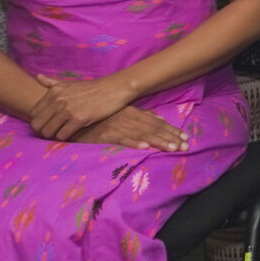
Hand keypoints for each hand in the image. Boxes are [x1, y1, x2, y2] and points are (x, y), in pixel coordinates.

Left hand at [28, 72, 134, 140]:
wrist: (115, 89)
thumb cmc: (92, 87)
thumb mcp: (71, 82)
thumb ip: (52, 82)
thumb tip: (38, 77)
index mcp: (54, 92)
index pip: (33, 113)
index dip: (38, 121)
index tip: (47, 123)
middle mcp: (58, 100)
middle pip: (37, 124)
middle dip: (43, 131)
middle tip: (52, 131)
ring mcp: (68, 110)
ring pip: (48, 132)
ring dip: (53, 136)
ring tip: (61, 133)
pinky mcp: (79, 119)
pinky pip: (62, 135)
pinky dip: (64, 138)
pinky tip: (71, 133)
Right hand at [72, 105, 188, 152]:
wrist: (74, 117)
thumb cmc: (99, 115)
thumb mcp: (122, 112)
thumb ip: (140, 114)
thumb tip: (159, 118)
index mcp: (133, 112)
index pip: (157, 122)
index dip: (171, 130)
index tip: (184, 138)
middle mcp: (128, 118)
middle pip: (154, 129)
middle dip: (170, 138)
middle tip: (186, 146)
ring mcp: (117, 126)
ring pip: (143, 135)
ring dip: (159, 142)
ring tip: (173, 148)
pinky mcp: (105, 134)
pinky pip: (122, 139)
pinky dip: (134, 143)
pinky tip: (145, 147)